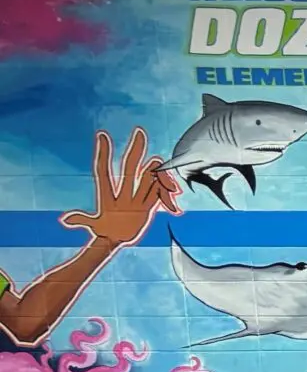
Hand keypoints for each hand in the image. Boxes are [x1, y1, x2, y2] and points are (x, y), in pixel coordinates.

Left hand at [59, 130, 179, 248]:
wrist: (117, 239)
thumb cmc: (104, 232)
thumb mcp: (94, 227)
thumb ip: (82, 221)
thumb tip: (66, 220)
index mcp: (108, 194)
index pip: (104, 170)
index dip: (104, 153)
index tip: (102, 135)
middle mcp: (123, 190)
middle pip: (130, 166)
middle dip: (135, 148)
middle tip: (139, 132)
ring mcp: (137, 194)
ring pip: (149, 178)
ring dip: (163, 182)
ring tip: (175, 193)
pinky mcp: (148, 201)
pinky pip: (160, 194)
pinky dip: (168, 200)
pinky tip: (175, 210)